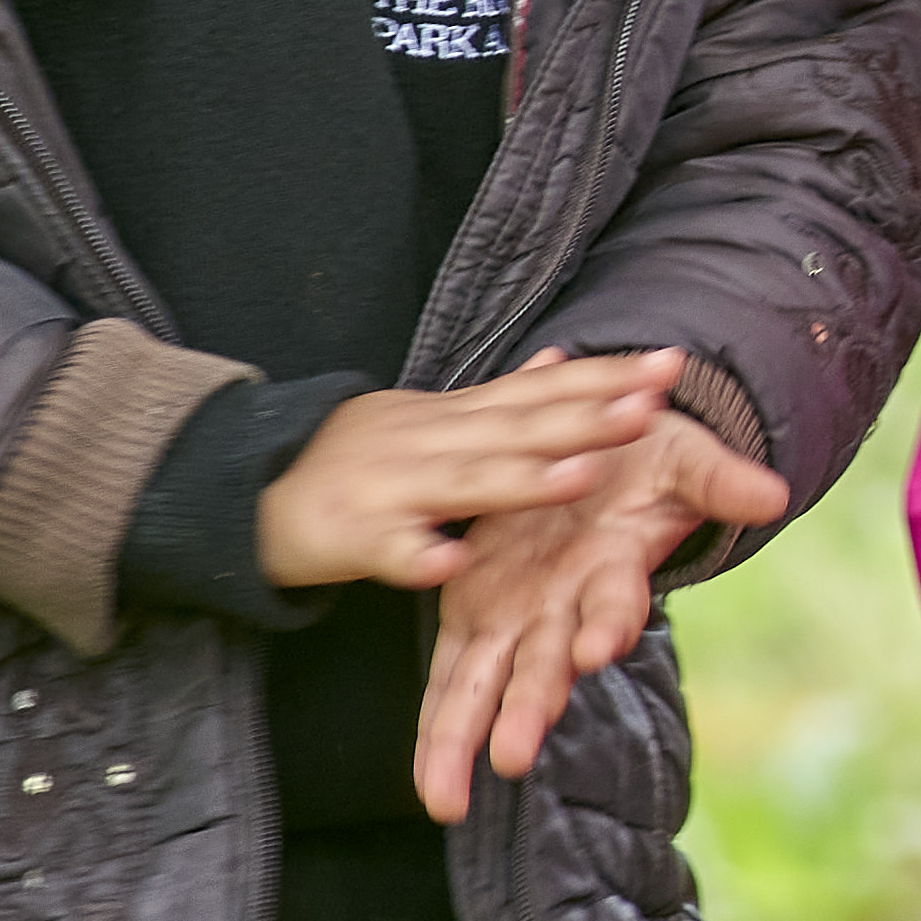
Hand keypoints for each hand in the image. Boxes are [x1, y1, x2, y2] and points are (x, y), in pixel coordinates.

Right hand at [259, 351, 678, 594]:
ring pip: (465, 484)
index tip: (672, 365)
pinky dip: (419, 555)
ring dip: (521, 482)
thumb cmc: (358, 456)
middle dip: (586, 419)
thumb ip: (503, 397)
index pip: (542, 390)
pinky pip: (390, 551)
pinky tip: (451, 562)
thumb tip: (565, 357)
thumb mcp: (435, 417)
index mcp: (457, 416)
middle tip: (652, 408)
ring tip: (579, 477)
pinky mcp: (352, 538)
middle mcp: (432, 441)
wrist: (249, 482)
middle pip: (518, 429)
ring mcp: (392, 488)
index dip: (605, 378)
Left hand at [409, 402, 792, 825]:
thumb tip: (773, 496)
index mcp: (613, 569)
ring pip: (486, 686)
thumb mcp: (682, 458)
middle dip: (527, 710)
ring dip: (464, 739)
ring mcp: (516, 615)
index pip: (615, 602)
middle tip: (511, 756)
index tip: (598, 646)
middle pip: (545, 665)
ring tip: (446, 799)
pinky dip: (437, 721)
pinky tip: (428, 781)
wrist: (589, 450)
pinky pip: (448, 673)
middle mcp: (565, 608)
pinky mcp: (470, 609)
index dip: (608, 621)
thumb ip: (719, 480)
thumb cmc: (645, 459)